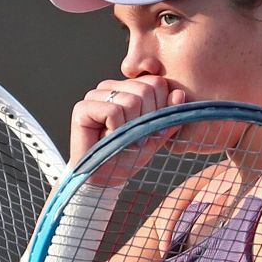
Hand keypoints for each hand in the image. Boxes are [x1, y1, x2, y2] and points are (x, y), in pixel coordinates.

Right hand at [69, 77, 184, 186]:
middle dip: (147, 119)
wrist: (105, 179)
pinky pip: (113, 111)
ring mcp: (95, 95)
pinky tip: (109, 139)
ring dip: (131, 128)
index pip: (156, 82)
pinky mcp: (82, 108)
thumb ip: (168, 115)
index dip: (161, 108)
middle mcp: (110, 87)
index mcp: (128, 88)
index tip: (150, 129)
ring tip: (122, 140)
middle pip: (145, 89)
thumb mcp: (155, 135)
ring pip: (131, 101)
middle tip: (137, 138)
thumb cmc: (128, 156)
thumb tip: (179, 94)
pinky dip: (116, 131)